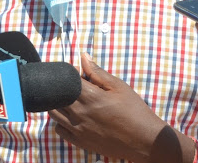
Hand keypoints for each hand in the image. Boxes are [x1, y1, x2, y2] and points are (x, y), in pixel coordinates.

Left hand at [49, 53, 193, 162]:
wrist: (143, 140)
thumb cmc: (134, 111)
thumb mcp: (119, 87)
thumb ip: (98, 73)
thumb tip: (83, 57)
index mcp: (90, 97)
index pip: (67, 80)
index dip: (70, 74)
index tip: (76, 72)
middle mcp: (80, 113)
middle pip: (56, 96)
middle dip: (63, 88)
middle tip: (75, 86)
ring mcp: (78, 129)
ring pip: (54, 113)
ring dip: (59, 103)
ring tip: (73, 100)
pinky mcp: (79, 142)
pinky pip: (59, 129)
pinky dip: (61, 121)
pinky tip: (73, 116)